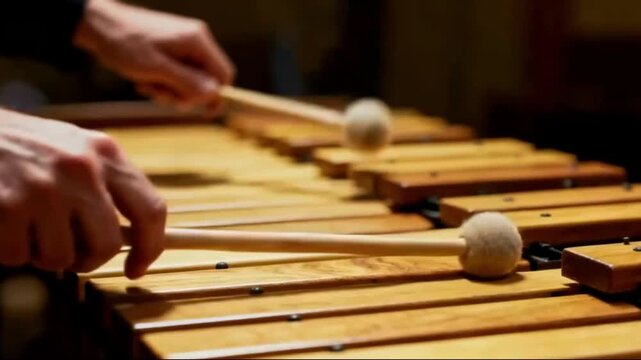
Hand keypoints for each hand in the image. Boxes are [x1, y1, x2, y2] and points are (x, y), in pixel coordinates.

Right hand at [0, 108, 165, 278]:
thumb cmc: (19, 144)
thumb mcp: (73, 148)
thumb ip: (105, 185)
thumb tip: (132, 236)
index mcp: (104, 152)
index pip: (151, 209)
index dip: (150, 247)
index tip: (137, 266)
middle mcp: (81, 169)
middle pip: (107, 244)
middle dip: (88, 259)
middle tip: (70, 254)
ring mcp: (44, 189)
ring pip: (61, 258)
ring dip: (41, 253)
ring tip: (26, 224)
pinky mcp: (8, 207)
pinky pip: (18, 257)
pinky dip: (9, 250)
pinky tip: (3, 222)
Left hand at [73, 0, 234, 111]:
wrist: (97, 24)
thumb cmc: (124, 44)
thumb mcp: (156, 69)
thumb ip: (187, 82)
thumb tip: (214, 95)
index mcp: (197, 41)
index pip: (224, 75)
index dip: (215, 96)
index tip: (202, 113)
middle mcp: (196, 40)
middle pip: (207, 80)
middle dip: (185, 94)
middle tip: (160, 96)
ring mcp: (184, 44)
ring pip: (191, 80)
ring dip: (171, 90)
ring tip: (148, 86)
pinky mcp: (173, 48)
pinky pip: (179, 73)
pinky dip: (164, 82)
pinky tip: (145, 80)